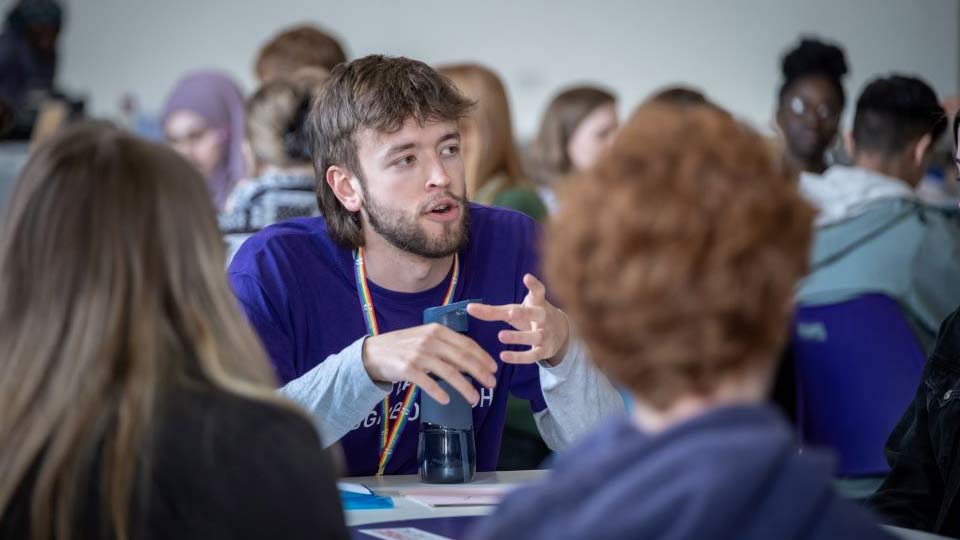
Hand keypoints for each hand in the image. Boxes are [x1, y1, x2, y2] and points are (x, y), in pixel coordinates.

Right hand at [362, 324, 497, 405]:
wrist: (374, 353)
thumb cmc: (404, 346)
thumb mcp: (426, 340)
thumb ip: (446, 348)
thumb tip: (470, 364)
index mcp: (437, 330)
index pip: (466, 344)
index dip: (482, 357)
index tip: (494, 369)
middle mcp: (430, 340)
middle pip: (462, 358)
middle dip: (480, 373)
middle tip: (492, 385)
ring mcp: (418, 354)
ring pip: (448, 372)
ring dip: (465, 387)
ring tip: (474, 399)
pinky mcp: (407, 369)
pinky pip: (428, 383)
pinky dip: (439, 392)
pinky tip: (447, 400)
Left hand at [467, 274, 570, 365]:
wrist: (560, 333)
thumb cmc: (531, 317)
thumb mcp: (514, 310)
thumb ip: (492, 311)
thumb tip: (468, 308)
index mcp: (538, 304)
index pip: (539, 291)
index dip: (533, 285)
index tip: (527, 277)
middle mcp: (544, 318)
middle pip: (537, 314)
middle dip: (524, 313)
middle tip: (511, 312)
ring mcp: (545, 334)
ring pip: (534, 336)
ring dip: (518, 337)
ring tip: (501, 336)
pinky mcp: (544, 350)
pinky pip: (532, 356)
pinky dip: (518, 357)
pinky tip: (503, 356)